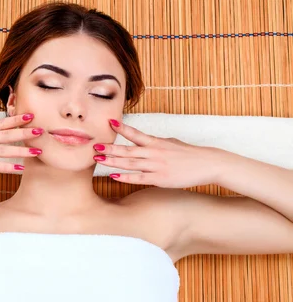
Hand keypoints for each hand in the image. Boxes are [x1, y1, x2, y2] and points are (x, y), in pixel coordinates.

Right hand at [0, 113, 42, 172]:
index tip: (31, 116)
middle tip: (42, 131)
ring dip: (22, 150)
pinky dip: (8, 167)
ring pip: (3, 149)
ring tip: (37, 151)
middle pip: (6, 134)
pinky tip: (20, 168)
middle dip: (25, 133)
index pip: (1, 122)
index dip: (17, 119)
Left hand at [92, 119, 220, 187]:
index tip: (109, 122)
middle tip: (95, 146)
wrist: (207, 164)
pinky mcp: (159, 179)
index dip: (122, 128)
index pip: (136, 133)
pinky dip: (126, 177)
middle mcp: (154, 152)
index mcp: (156, 142)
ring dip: (113, 161)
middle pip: (128, 150)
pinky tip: (113, 176)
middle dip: (110, 148)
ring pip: (130, 163)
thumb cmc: (188, 154)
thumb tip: (143, 140)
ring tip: (98, 159)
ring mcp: (156, 166)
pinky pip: (139, 178)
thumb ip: (155, 142)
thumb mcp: (170, 142)